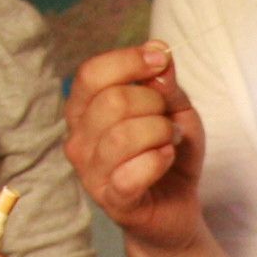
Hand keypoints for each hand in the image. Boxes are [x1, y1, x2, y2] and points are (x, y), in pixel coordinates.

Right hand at [70, 42, 209, 250]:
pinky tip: (166, 158)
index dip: (128, 61)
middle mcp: (79, 139)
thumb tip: (156, 49)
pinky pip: (130, 174)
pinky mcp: (112, 200)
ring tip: (171, 141)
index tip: (159, 60)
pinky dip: (157, 160)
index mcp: (86, 109)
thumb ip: (165, 82)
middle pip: (111, 101)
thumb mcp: (176, 109)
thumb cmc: (168, 153)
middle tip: (169, 118)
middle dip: (153, 103)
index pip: (91, 74)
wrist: (176, 207)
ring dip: (160, 132)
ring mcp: (91, 172)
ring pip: (121, 136)